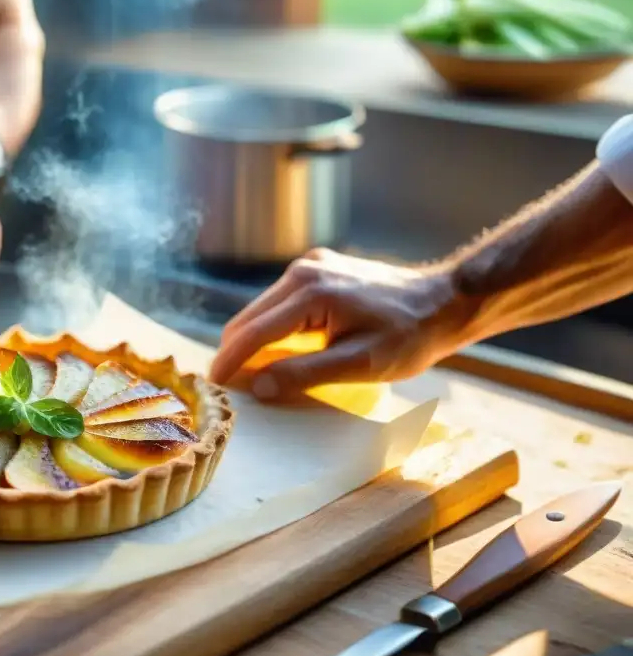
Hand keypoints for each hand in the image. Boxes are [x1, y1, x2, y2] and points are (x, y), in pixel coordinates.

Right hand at [208, 248, 465, 400]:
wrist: (443, 302)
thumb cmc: (408, 337)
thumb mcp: (359, 365)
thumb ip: (305, 374)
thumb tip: (259, 387)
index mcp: (310, 293)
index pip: (254, 333)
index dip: (230, 363)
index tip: (213, 388)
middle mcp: (303, 272)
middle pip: (249, 318)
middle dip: (234, 352)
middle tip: (225, 386)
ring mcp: (309, 267)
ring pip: (261, 310)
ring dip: (251, 340)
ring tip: (244, 373)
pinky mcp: (317, 270)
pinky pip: (279, 303)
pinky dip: (271, 327)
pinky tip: (273, 351)